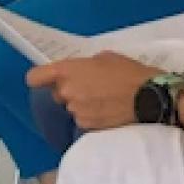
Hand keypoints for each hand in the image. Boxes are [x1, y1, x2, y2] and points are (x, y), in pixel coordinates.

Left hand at [27, 52, 159, 130]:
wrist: (149, 97)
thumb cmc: (128, 72)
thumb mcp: (105, 58)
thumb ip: (85, 65)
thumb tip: (81, 72)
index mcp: (68, 71)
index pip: (35, 77)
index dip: (39, 78)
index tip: (45, 79)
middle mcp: (67, 92)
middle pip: (57, 94)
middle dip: (69, 91)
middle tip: (90, 87)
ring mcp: (76, 111)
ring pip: (72, 107)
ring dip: (82, 104)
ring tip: (103, 99)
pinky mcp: (87, 125)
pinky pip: (83, 119)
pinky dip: (92, 116)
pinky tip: (107, 110)